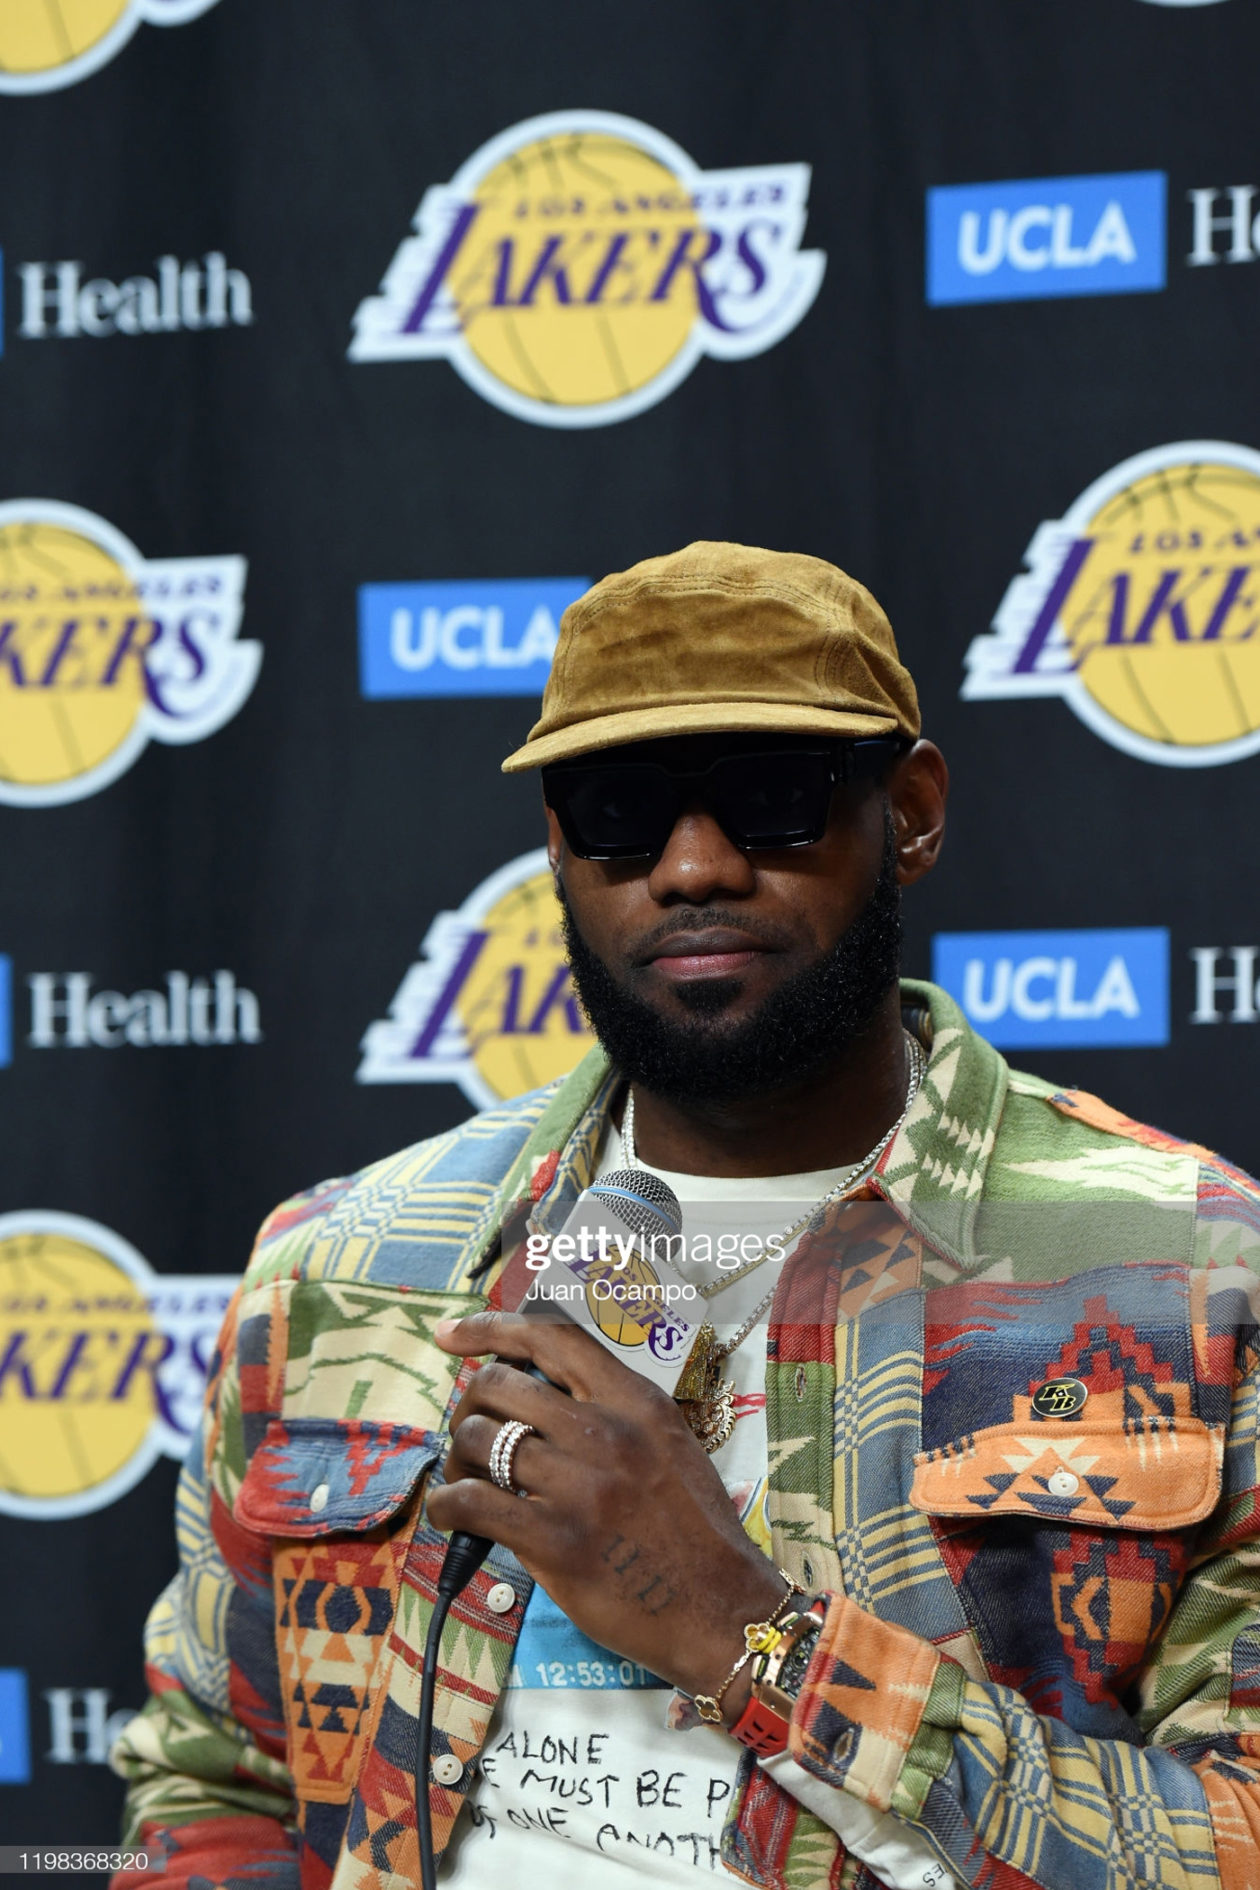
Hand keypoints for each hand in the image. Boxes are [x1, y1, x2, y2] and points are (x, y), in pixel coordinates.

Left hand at [427, 1309, 786, 1712]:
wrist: (720, 1607)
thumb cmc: (693, 1530)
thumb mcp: (668, 1443)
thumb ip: (614, 1411)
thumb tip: (540, 1396)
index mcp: (635, 1400)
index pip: (551, 1337)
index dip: (492, 1328)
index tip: (454, 1335)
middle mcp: (606, 1430)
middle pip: (499, 1383)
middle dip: (469, 1405)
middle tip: (471, 1437)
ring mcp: (579, 1484)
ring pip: (478, 1438)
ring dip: (457, 1458)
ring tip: (466, 1481)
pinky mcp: (555, 1540)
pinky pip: (472, 1502)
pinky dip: (446, 1505)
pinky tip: (450, 1515)